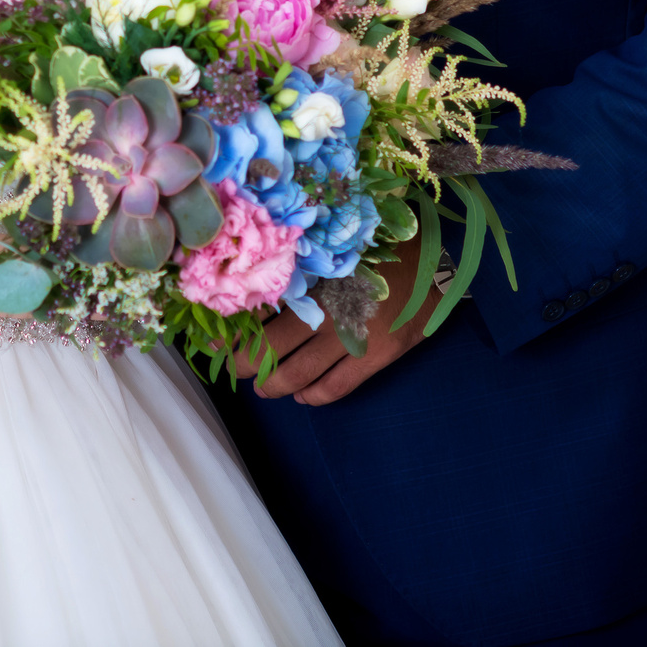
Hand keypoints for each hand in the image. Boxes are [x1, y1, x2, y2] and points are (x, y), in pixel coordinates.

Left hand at [231, 244, 429, 405]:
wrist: (434, 260)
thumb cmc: (378, 250)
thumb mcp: (335, 252)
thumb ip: (301, 271)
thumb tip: (256, 295)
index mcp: (313, 276)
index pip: (260, 310)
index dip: (233, 331)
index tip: (213, 340)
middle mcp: (328, 307)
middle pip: (271, 349)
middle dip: (245, 365)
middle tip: (233, 368)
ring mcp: (353, 335)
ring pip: (298, 375)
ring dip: (274, 386)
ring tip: (264, 388)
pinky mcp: (377, 355)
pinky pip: (335, 387)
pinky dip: (313, 396)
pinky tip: (303, 394)